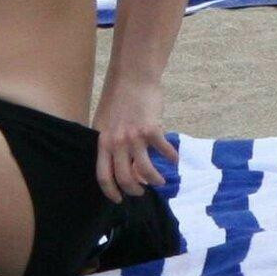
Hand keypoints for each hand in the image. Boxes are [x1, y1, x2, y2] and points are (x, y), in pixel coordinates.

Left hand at [93, 81, 178, 202]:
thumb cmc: (118, 97)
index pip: (103, 175)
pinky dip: (171, 159)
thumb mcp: (105, 121)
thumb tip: (122, 163)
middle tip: (142, 190)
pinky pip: (163, 152)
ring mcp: (134, 137)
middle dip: (135, 190)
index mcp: (102, 141)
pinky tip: (174, 160)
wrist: (132, 76)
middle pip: (124, 178)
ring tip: (160, 181)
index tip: (119, 199)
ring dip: (155, 180)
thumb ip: (110, 142)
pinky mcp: (151, 129)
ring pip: (145, 171)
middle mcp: (116, 142)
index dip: (111, 192)